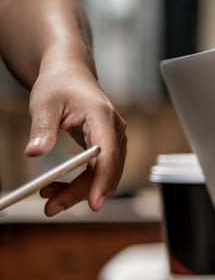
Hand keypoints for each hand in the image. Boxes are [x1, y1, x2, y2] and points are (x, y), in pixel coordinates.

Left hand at [25, 59, 126, 215]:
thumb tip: (34, 152)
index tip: (94, 202)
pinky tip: (59, 187)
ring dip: (80, 190)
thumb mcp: (44, 103)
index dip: (102, 180)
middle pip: (106, 171)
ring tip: (49, 197)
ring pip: (104, 175)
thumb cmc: (60, 84)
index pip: (108, 153)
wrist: (69, 73)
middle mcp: (115, 131)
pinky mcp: (107, 147)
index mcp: (103, 117)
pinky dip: (81, 182)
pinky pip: (99, 171)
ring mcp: (114, 140)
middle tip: (51, 206)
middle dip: (82, 192)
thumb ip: (42, 128)